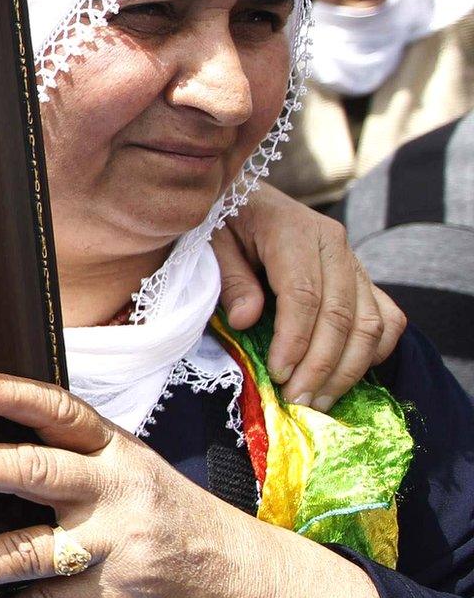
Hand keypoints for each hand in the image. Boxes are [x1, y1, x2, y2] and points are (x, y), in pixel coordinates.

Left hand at [0, 370, 260, 597]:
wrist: (244, 579)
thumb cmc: (171, 516)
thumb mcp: (130, 470)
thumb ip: (71, 458)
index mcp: (113, 449)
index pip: (57, 410)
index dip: (10, 393)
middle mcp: (113, 489)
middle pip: (33, 472)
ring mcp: (116, 542)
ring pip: (29, 551)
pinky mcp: (118, 592)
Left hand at [216, 188, 403, 410]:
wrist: (245, 196)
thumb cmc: (223, 221)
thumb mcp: (212, 243)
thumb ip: (231, 279)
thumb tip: (247, 320)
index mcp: (294, 230)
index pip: (304, 295)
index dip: (294, 340)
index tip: (279, 375)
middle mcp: (334, 244)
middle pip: (342, 315)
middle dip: (322, 365)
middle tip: (299, 400)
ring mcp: (354, 261)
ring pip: (370, 322)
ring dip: (349, 368)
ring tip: (320, 399)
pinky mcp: (362, 277)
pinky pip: (386, 317)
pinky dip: (376, 350)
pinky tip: (349, 375)